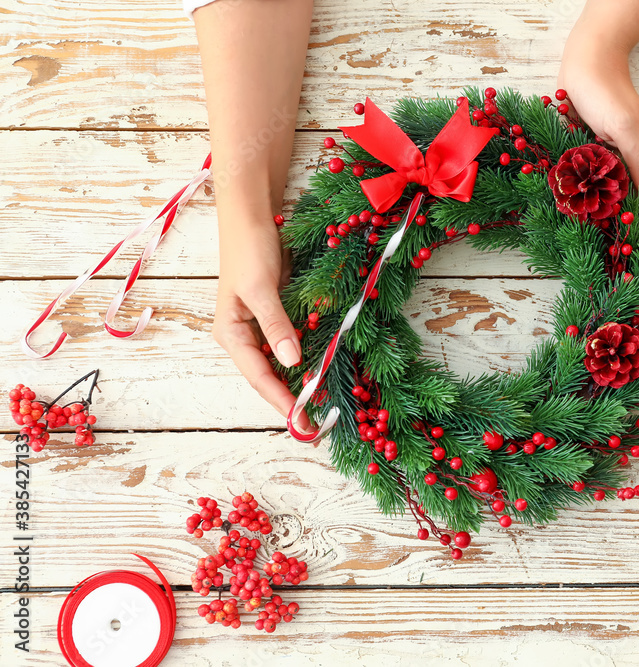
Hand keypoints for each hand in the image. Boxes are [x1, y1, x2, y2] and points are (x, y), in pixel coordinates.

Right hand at [212, 216, 310, 429]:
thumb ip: (276, 324)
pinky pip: (295, 343)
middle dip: (292, 398)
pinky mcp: (279, 315)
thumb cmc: (249, 248)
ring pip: (283, 363)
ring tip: (324, 404)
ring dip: (302, 381)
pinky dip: (308, 356)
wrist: (252, 214)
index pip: (259, 377)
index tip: (303, 422)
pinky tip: (326, 368)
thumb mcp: (261, 288)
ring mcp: (262, 326)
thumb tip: (292, 361)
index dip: (281, 401)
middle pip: (270, 376)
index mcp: (230, 334)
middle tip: (317, 425)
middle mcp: (244, 336)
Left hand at [559, 40, 638, 235]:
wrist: (584, 65)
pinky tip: (599, 230)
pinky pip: (604, 195)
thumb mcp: (624, 128)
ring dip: (630, 231)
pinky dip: (606, 215)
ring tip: (627, 260)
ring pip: (628, 206)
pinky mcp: (597, 162)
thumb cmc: (606, 92)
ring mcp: (618, 164)